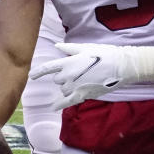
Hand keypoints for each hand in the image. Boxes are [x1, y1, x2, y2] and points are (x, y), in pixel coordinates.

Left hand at [29, 42, 153, 109]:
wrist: (121, 66)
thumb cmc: (104, 54)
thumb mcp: (85, 48)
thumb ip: (69, 48)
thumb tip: (57, 45)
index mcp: (67, 63)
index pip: (47, 68)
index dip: (38, 73)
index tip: (32, 76)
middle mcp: (68, 76)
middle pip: (57, 80)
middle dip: (64, 77)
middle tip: (79, 72)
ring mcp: (74, 87)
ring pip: (63, 90)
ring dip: (68, 87)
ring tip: (84, 80)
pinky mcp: (82, 95)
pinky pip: (67, 102)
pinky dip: (59, 105)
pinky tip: (53, 107)